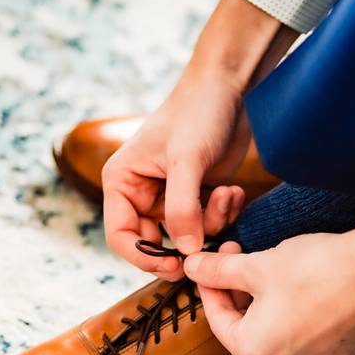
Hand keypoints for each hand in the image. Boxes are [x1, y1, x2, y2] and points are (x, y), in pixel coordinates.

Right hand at [103, 0, 296, 279]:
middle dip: (185, 242)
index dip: (144, 257)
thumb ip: (182, 209)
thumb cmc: (198, 113)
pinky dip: (222, 213)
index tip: (175, 267)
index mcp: (122, 182)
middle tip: (209, 247)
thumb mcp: (187, 162)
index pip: (121, 236)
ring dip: (210, 223)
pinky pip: (207, 223)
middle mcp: (141, 192)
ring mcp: (170, 195)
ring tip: (225, 194)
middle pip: (154, 243)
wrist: (231, 87)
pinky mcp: (197, 194)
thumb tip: (185, 252)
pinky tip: (232, 191)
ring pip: (185, 236)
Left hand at [183, 212, 354, 354]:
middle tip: (239, 256)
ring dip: (267, 301)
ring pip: (277, 330)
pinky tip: (303, 282)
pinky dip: (297, 310)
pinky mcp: (340, 352)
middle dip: (239, 292)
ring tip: (270, 267)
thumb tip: (191, 266)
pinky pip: (307, 333)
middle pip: (247, 327)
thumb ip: (217, 271)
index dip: (211, 285)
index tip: (212, 261)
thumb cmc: (313, 270)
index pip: (218, 319)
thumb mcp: (255, 266)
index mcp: (254, 353)